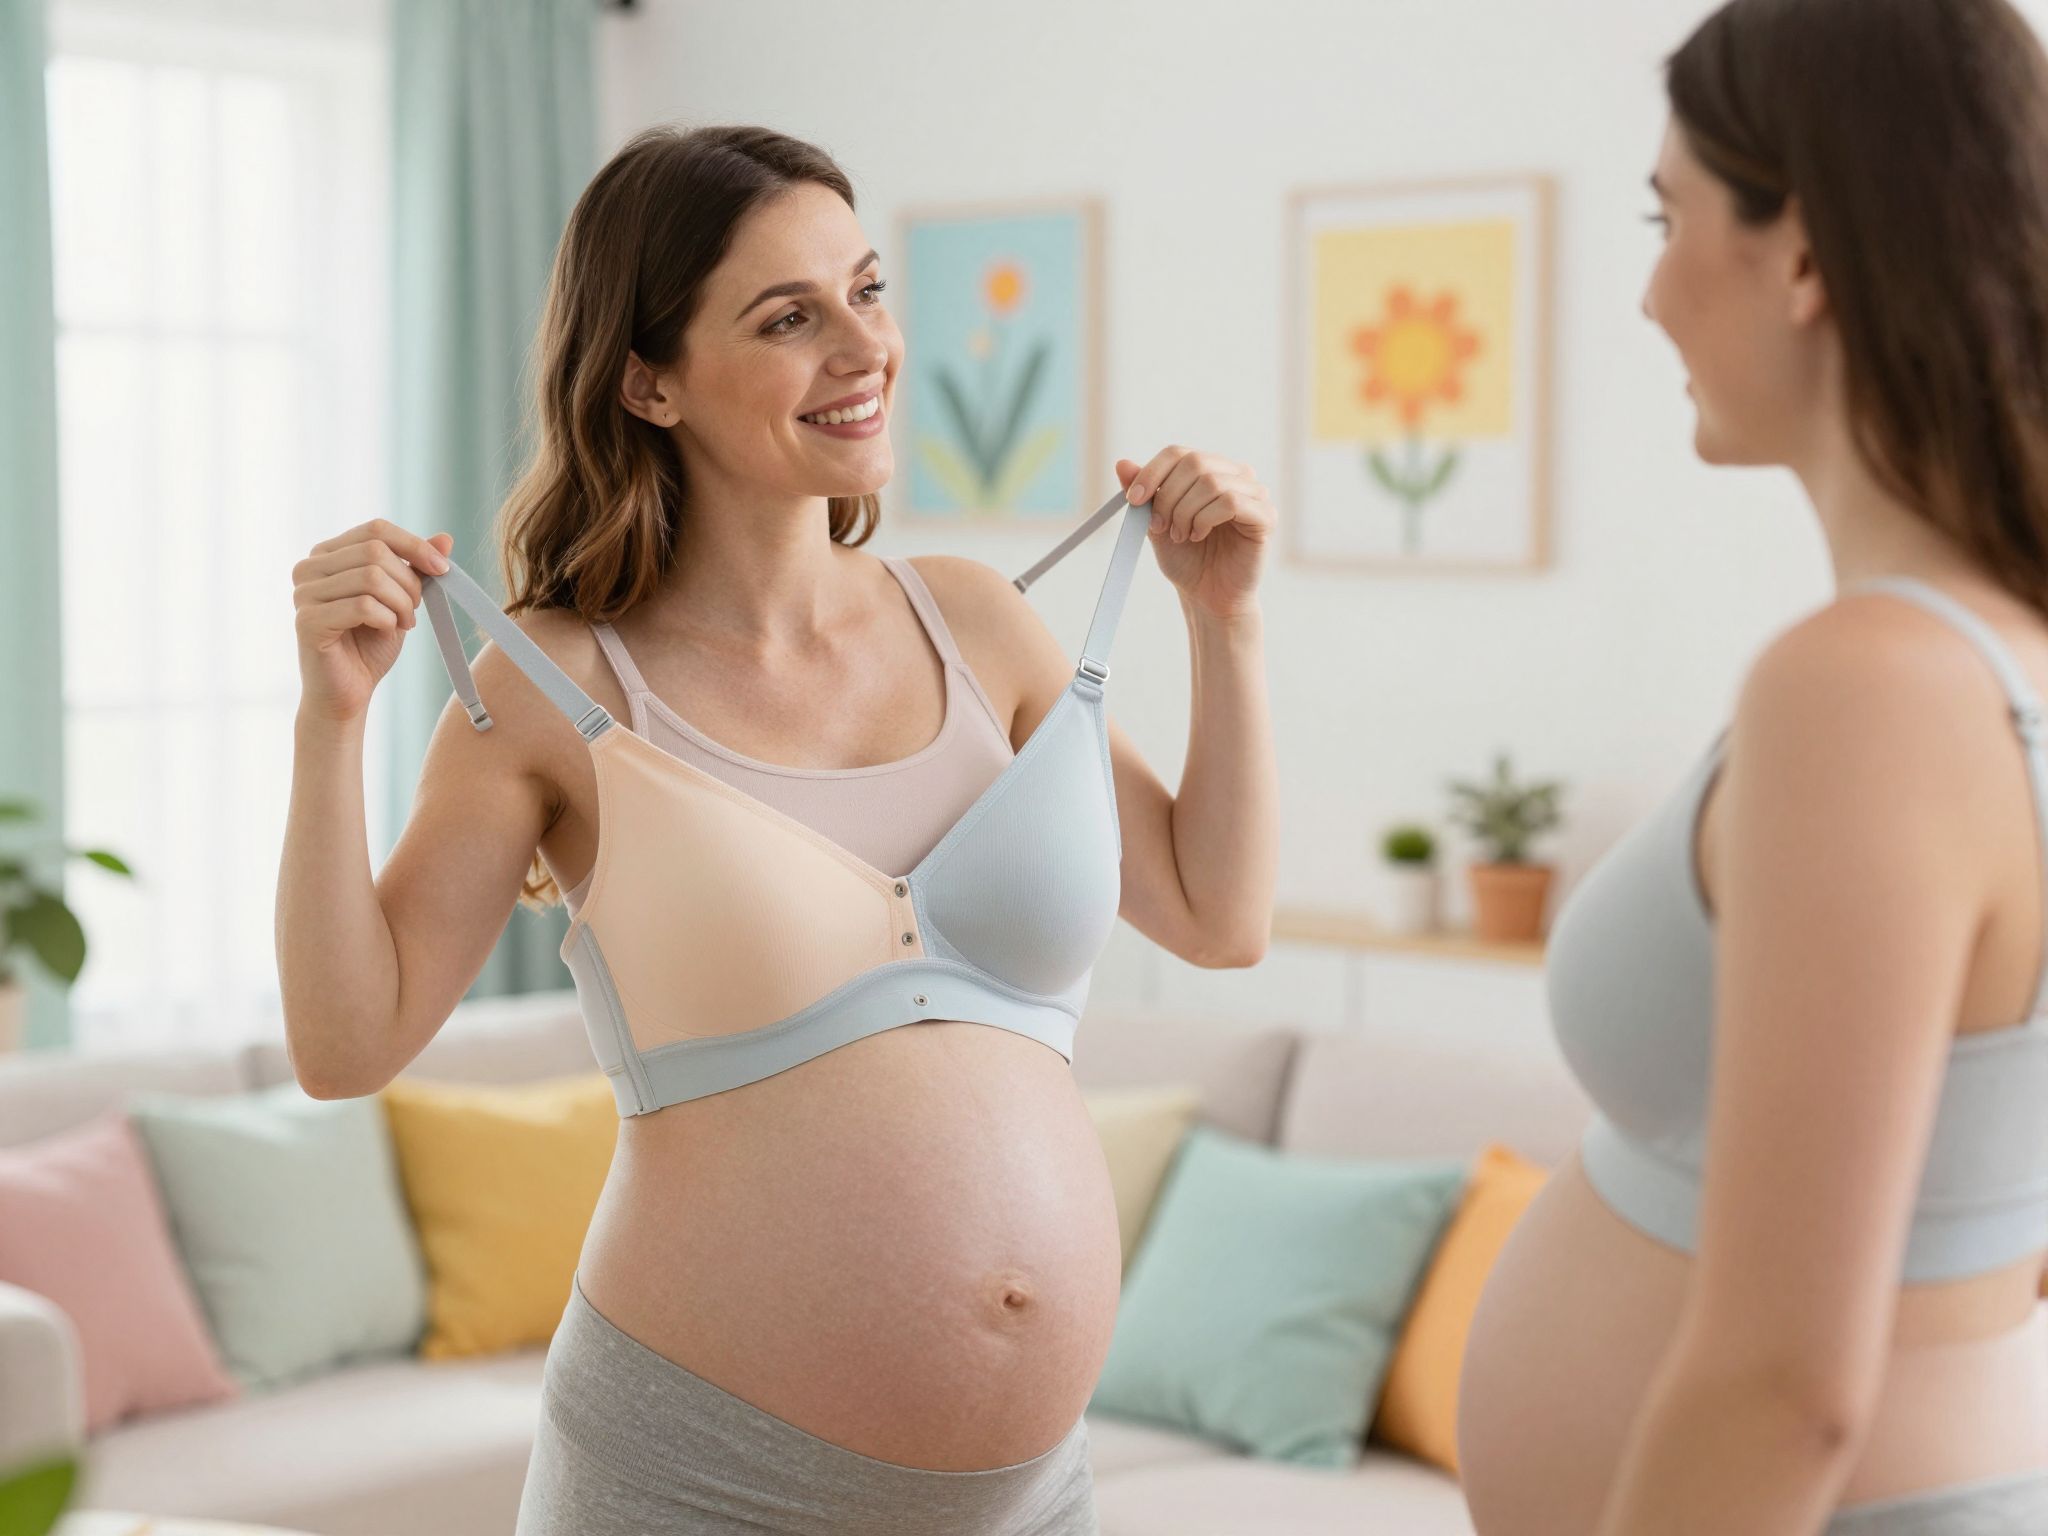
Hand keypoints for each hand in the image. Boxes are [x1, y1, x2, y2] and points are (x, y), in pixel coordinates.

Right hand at [292, 519, 453, 723]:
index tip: (443, 569)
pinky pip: (362, 606)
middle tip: (414, 610)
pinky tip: (386, 631)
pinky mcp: (307, 621)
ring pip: (371, 577)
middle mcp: (309, 568)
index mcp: (329, 554)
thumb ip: (416, 567)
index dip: (414, 545)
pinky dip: (386, 619)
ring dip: (400, 604)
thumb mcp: (400, 599)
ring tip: (402, 624)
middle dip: (409, 582)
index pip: (376, 530)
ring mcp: (303, 593)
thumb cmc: (370, 643)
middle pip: (375, 551)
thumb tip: (445, 538)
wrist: (349, 692)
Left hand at [1117, 447, 1273, 620]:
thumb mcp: (1155, 523)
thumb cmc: (1186, 559)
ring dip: (1186, 512)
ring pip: (1212, 483)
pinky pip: (1232, 502)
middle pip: (1195, 463)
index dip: (1152, 472)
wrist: (1207, 596)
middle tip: (1160, 526)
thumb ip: (1144, 494)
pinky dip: (1206, 519)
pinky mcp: (1266, 516)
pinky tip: (1199, 536)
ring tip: (1180, 536)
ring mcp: (1254, 494)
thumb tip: (1122, 463)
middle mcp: (1235, 475)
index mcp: (1210, 470)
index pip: (1179, 453)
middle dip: (1168, 496)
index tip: (1133, 500)